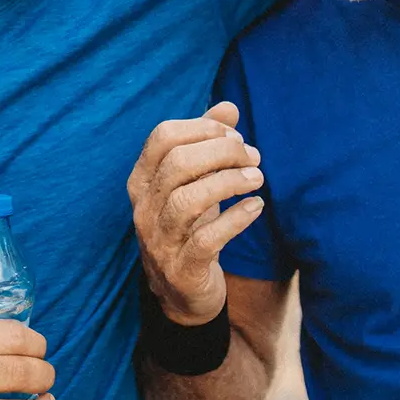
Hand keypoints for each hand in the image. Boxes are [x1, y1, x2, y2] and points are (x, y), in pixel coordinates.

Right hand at [127, 100, 264, 324]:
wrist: (183, 293)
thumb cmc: (190, 225)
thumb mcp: (195, 182)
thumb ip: (207, 143)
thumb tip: (229, 107)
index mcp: (142, 180)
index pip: (163, 137)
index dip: (202, 128)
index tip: (234, 135)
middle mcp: (143, 208)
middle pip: (177, 164)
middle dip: (222, 152)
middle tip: (254, 157)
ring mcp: (159, 241)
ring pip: (188, 200)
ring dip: (229, 182)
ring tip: (257, 178)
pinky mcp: (182, 269)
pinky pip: (206, 239)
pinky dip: (236, 218)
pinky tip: (256, 206)